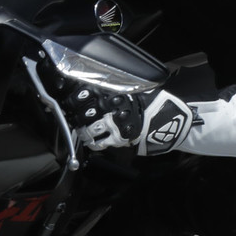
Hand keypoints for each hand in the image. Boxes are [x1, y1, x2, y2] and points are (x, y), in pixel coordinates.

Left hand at [71, 86, 193, 155]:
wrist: (163, 118)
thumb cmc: (148, 103)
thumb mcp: (131, 92)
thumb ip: (115, 93)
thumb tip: (99, 91)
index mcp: (111, 95)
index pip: (86, 95)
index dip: (76, 100)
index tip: (72, 104)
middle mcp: (109, 109)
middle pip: (84, 114)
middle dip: (78, 119)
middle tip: (77, 121)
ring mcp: (112, 124)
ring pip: (89, 129)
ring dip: (84, 132)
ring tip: (84, 133)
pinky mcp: (117, 138)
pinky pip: (100, 143)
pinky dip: (94, 143)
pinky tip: (93, 142)